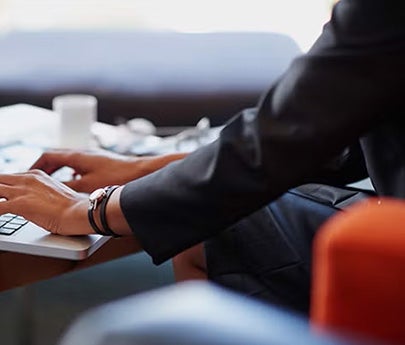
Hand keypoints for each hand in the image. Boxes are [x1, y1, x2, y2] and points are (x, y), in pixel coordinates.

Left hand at [0, 170, 92, 234]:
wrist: (80, 212)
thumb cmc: (72, 209)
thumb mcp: (53, 195)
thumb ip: (38, 194)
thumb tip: (30, 205)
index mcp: (35, 175)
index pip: (8, 178)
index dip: (1, 188)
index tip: (1, 195)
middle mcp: (27, 179)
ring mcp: (23, 190)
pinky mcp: (20, 204)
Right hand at [31, 149, 186, 192]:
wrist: (141, 171)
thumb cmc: (118, 176)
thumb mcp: (87, 186)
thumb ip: (67, 187)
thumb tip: (52, 189)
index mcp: (76, 156)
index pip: (48, 155)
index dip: (35, 165)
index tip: (29, 175)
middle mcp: (84, 153)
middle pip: (57, 156)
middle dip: (45, 167)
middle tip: (37, 179)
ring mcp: (93, 156)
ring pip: (69, 160)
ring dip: (59, 170)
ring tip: (53, 182)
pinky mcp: (101, 162)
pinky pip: (80, 165)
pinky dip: (72, 172)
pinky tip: (76, 183)